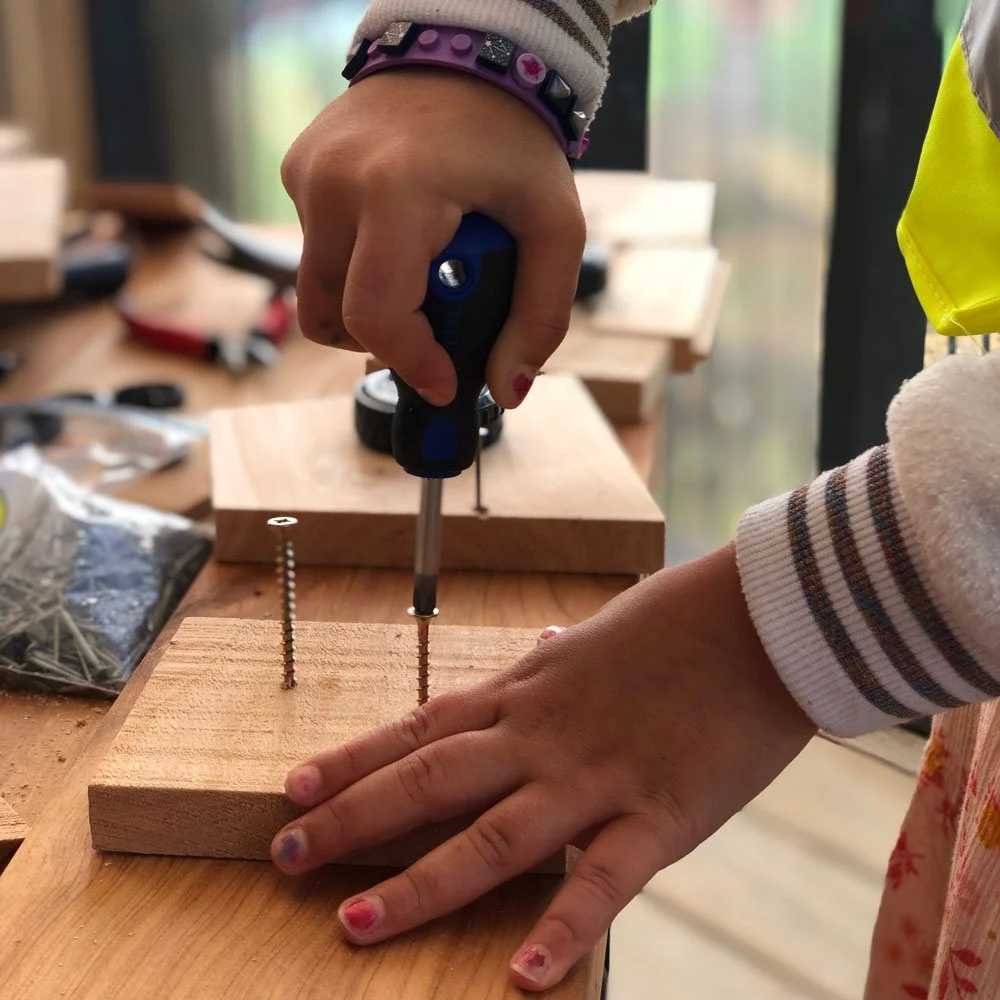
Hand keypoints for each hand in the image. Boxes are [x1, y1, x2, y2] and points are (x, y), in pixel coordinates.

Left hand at [270, 545, 814, 990]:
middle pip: (430, 780)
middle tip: (286, 854)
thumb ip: (559, 655)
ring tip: (354, 925)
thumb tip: (538, 643)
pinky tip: (521, 978)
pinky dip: (561, 930)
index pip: (422, 726)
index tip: (297, 786)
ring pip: (491, 837)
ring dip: (420, 884)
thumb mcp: (600, 632)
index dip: (355, 758)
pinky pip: (602, 882)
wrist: (761, 615)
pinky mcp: (660, 815)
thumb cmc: (681, 620)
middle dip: (354, 819)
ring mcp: (596, 777)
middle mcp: (543, 735)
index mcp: (529, 690)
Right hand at [281, 68, 584, 408]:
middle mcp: (333, 184)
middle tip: (431, 333)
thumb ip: (542, 314)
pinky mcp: (297, 170)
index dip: (410, 363)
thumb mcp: (554, 225)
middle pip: (329, 317)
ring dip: (364, 309)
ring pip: (315, 292)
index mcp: (396, 193)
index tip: (443, 382)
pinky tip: (398, 238)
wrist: (463, 49)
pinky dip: (353, 267)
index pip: (376, 315)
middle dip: (382, 343)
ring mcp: (306, 175)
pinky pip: (314, 251)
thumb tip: (507, 390)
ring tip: (418, 282)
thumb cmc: (512, 137)